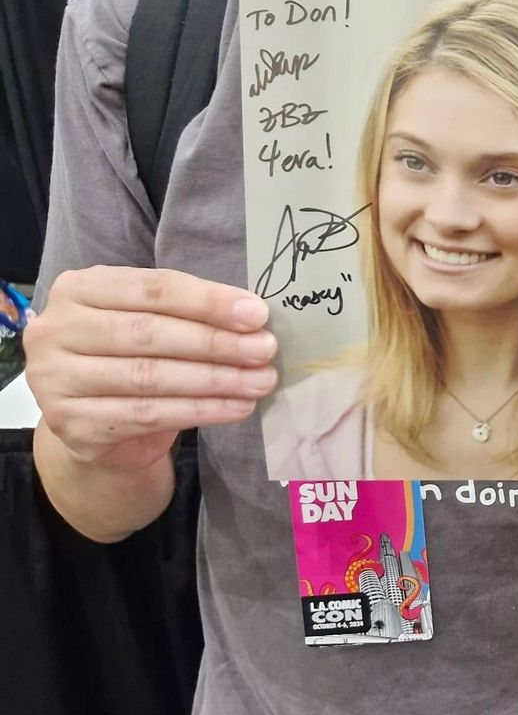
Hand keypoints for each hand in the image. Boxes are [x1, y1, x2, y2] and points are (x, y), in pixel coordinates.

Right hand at [23, 266, 277, 470]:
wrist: (96, 422)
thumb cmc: (130, 356)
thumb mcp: (148, 320)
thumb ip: (185, 311)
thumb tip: (252, 315)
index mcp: (78, 289)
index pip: (152, 289)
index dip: (208, 301)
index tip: (257, 314)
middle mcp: (56, 331)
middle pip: (149, 334)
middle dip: (215, 342)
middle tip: (264, 349)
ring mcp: (55, 381)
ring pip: (150, 377)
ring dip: (215, 380)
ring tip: (259, 381)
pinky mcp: (72, 425)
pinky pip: (148, 416)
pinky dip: (200, 412)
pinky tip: (236, 407)